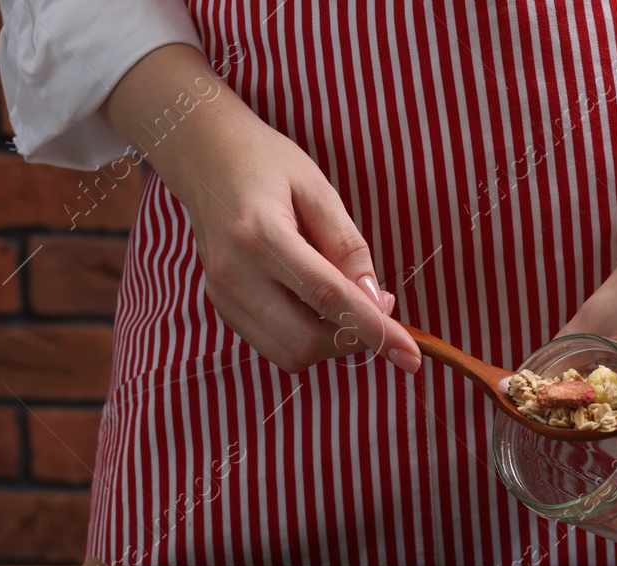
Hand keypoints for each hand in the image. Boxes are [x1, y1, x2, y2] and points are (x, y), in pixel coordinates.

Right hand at [105, 46, 418, 373]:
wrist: (205, 159)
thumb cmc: (268, 166)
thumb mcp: (320, 190)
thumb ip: (349, 248)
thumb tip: (377, 304)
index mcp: (260, 235)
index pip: (328, 298)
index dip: (375, 330)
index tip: (411, 355)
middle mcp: (234, 274)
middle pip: (307, 341)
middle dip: (354, 339)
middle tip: (377, 307)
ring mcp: (222, 295)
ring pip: (291, 355)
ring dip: (331, 342)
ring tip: (342, 301)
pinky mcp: (221, 307)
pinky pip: (274, 346)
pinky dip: (306, 338)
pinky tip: (314, 304)